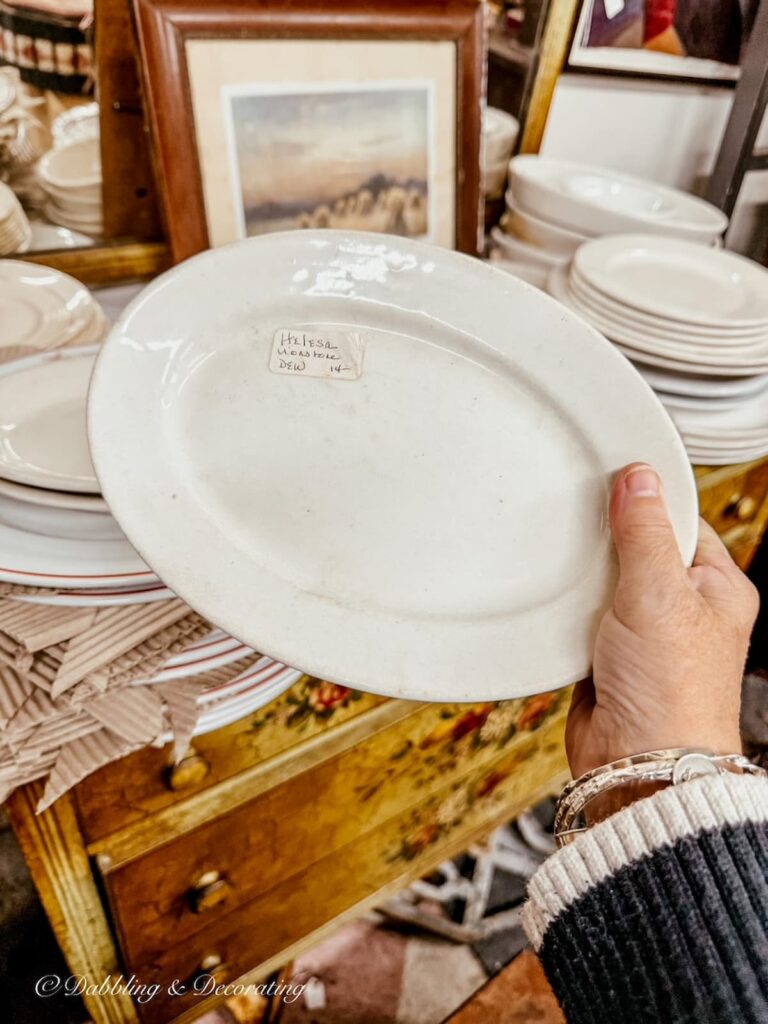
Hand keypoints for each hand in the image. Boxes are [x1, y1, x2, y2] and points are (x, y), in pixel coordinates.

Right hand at [566, 462, 758, 779]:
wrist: (637, 763)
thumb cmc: (672, 693)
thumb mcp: (660, 595)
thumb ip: (646, 534)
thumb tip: (639, 479)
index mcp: (717, 589)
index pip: (683, 521)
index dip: (649, 500)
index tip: (614, 479)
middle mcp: (683, 610)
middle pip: (639, 548)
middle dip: (609, 540)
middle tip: (584, 523)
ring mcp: (645, 633)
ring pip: (605, 582)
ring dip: (584, 579)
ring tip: (571, 568)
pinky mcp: (607, 654)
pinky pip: (582, 615)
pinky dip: (568, 611)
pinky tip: (560, 606)